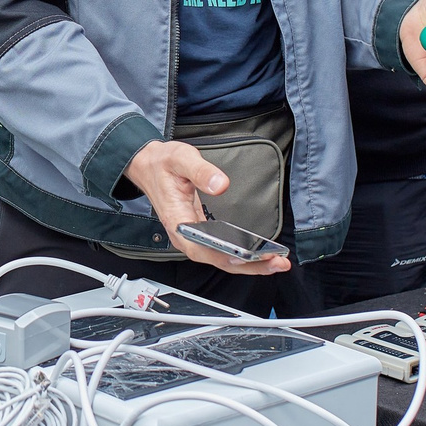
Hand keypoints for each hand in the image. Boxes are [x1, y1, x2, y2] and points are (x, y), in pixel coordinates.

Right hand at [123, 139, 289, 275]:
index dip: (225, 256)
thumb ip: (200, 171)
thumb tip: (221, 184)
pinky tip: (259, 254)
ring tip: (276, 262)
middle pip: (217, 260)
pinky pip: (221, 250)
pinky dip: (242, 256)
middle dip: (248, 265)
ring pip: (221, 259)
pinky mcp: (199, 232)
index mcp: (177, 221)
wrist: (148, 165)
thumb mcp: (180, 159)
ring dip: (249, 263)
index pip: (202, 249)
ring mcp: (192, 236)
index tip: (248, 257)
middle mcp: (184, 235)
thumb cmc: (162, 164)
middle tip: (277, 263)